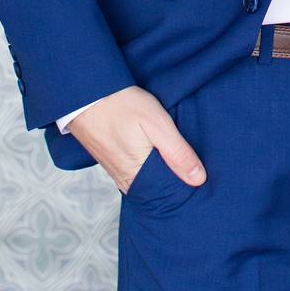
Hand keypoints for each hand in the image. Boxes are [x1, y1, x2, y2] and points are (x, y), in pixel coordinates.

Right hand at [67, 84, 206, 194]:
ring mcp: (117, 173)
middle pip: (158, 190)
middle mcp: (126, 182)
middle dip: (176, 180)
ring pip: (148, 181)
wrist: (87, 94)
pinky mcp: (112, 163)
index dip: (187, 187)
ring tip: (178, 159)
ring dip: (163, 172)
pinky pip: (137, 174)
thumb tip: (199, 179)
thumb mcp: (157, 123)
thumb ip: (178, 153)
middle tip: (194, 165)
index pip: (169, 196)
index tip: (202, 178)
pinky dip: (150, 167)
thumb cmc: (121, 105)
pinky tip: (158, 155)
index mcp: (138, 178)